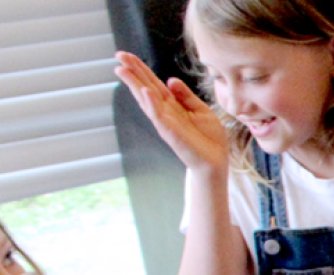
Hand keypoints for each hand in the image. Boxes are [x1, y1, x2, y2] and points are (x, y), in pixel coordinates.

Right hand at [112, 52, 227, 173]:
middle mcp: (164, 112)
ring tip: (122, 69)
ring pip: (147, 100)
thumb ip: (186, 96)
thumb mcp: (200, 110)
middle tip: (118, 55)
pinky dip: (152, 104)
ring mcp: (165, 122)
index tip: (126, 56)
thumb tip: (170, 80)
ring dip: (135, 84)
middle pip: (145, 88)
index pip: (153, 83)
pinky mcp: (170, 133)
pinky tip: (145, 91)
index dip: (141, 69)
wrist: (215, 160)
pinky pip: (159, 116)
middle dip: (133, 72)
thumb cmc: (208, 137)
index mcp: (172, 104)